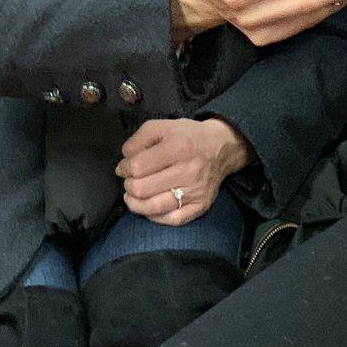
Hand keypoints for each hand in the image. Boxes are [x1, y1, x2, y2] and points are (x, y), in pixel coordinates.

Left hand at [116, 117, 250, 225]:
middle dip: (129, 185)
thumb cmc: (188, 136)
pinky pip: (171, 220)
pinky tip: (150, 206)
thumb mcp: (162, 126)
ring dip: (136, 203)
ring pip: (154, 208)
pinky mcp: (201, 206)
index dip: (124, 168)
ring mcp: (195, 191)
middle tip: (131, 180)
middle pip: (142, 189)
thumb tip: (124, 162)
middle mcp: (188, 171)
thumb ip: (138, 140)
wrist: (222, 147)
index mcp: (178, 147)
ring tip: (134, 195)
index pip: (138, 167)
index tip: (125, 167)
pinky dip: (155, 216)